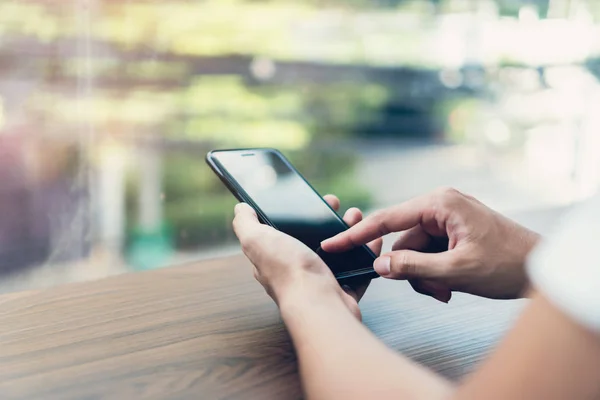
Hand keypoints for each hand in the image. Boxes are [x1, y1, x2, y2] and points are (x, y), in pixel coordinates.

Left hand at [232, 195, 381, 319]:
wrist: (321, 304)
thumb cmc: (288, 273)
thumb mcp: (257, 240)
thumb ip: (246, 224)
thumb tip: (241, 209)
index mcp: (275, 259)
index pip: (284, 232)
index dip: (297, 214)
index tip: (311, 199)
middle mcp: (296, 271)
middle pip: (314, 238)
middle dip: (327, 218)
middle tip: (336, 205)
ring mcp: (321, 282)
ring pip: (338, 251)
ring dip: (348, 231)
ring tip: (357, 216)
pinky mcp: (343, 290)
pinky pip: (358, 268)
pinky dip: (366, 253)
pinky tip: (372, 239)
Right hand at [321, 187, 540, 301]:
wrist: (540, 268)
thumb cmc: (507, 263)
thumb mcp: (456, 270)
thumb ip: (414, 267)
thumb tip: (379, 265)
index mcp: (439, 204)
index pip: (386, 219)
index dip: (356, 234)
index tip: (331, 243)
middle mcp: (439, 206)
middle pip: (401, 240)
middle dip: (409, 270)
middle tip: (431, 291)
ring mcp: (445, 218)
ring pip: (413, 251)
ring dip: (423, 276)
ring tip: (446, 291)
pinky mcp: (451, 231)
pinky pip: (427, 253)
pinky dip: (432, 273)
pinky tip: (449, 286)